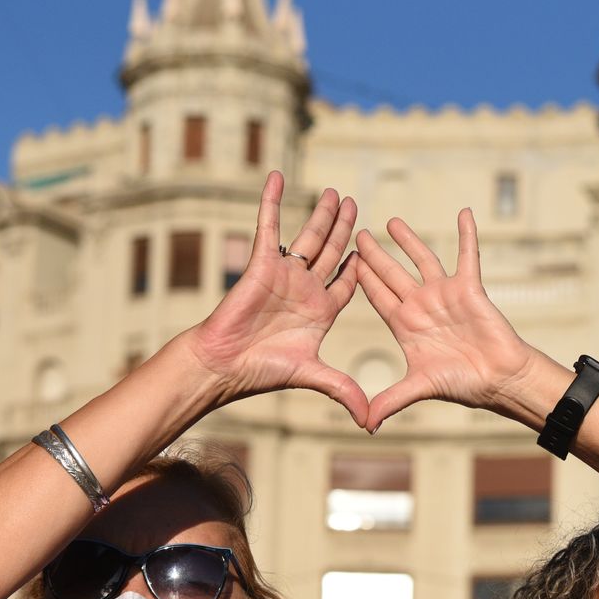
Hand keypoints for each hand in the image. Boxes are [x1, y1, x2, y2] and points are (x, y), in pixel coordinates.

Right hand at [186, 171, 366, 425]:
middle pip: (332, 252)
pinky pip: (269, 225)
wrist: (224, 363)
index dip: (360, 267)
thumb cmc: (262, 370)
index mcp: (322, 311)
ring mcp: (285, 273)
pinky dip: (272, 201)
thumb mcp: (313, 375)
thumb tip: (372, 421)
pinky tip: (277, 177)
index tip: (374, 250)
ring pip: (308, 236)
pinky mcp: (262, 261)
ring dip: (321, 213)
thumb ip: (344, 390)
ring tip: (334, 192)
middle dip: (345, 229)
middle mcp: (306, 288)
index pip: (347, 282)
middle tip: (356, 205)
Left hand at [355, 209, 536, 432]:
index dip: (360, 278)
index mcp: (405, 325)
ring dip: (409, 240)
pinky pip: (467, 255)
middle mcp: (422, 305)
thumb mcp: (419, 388)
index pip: (376, 296)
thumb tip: (365, 424)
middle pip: (392, 273)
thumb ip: (391, 400)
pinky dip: (466, 234)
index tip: (343, 259)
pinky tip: (464, 213)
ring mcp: (445, 294)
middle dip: (374, 254)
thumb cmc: (462, 384)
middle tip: (357, 232)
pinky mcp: (470, 287)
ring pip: (422, 259)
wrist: (498, 379)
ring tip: (392, 221)